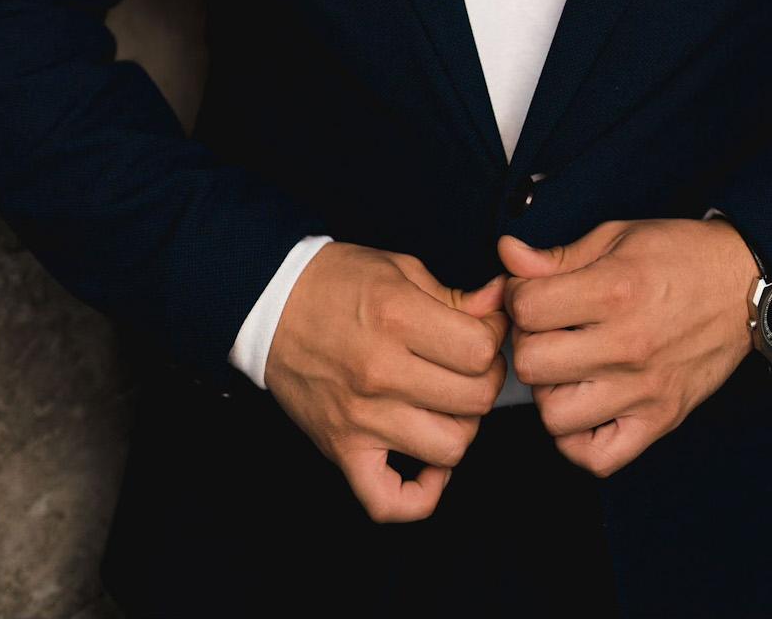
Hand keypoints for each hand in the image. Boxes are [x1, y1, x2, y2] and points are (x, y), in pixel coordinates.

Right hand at [263, 241, 509, 522]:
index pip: (480, 350)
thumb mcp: (400, 269)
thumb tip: (500, 306)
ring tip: (448, 405)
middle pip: (474, 400)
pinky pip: (389, 501)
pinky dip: (419, 494)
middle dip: (485, 380)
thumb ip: (455, 295)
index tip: (483, 332)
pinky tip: (429, 465)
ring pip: (450, 449)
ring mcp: (361, 418)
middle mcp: (380, 372)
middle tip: (469, 366)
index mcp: (396, 316)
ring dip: (462, 428)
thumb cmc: (337, 282)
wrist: (271, 305)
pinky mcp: (342, 450)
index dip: (493, 339)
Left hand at [497, 217, 757, 476]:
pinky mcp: (659, 421)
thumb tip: (506, 255)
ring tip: (566, 367)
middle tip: (547, 330)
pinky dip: (579, 440)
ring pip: (554, 415)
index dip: (518, 296)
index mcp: (615, 290)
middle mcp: (628, 345)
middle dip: (528, 342)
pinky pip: (597, 458)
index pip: (526, 308)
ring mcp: (644, 390)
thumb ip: (558, 255)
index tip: (533, 293)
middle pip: (531, 364)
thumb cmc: (679, 256)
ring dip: (549, 391)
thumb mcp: (617, 237)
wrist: (742, 285)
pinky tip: (584, 405)